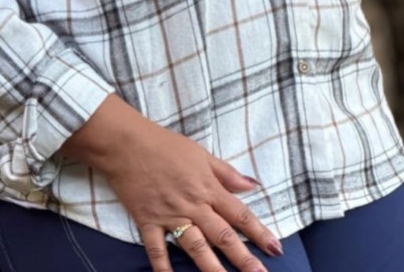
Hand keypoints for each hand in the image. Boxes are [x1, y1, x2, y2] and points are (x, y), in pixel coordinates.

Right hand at [62, 95, 282, 271]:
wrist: (127, 143)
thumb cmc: (165, 145)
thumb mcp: (201, 153)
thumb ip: (226, 173)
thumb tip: (252, 185)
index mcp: (208, 188)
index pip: (240, 214)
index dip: (259, 233)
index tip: (276, 249)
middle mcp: (193, 205)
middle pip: (222, 236)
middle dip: (243, 259)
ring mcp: (170, 216)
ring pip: (195, 247)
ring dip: (212, 268)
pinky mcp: (147, 221)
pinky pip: (156, 250)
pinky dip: (163, 268)